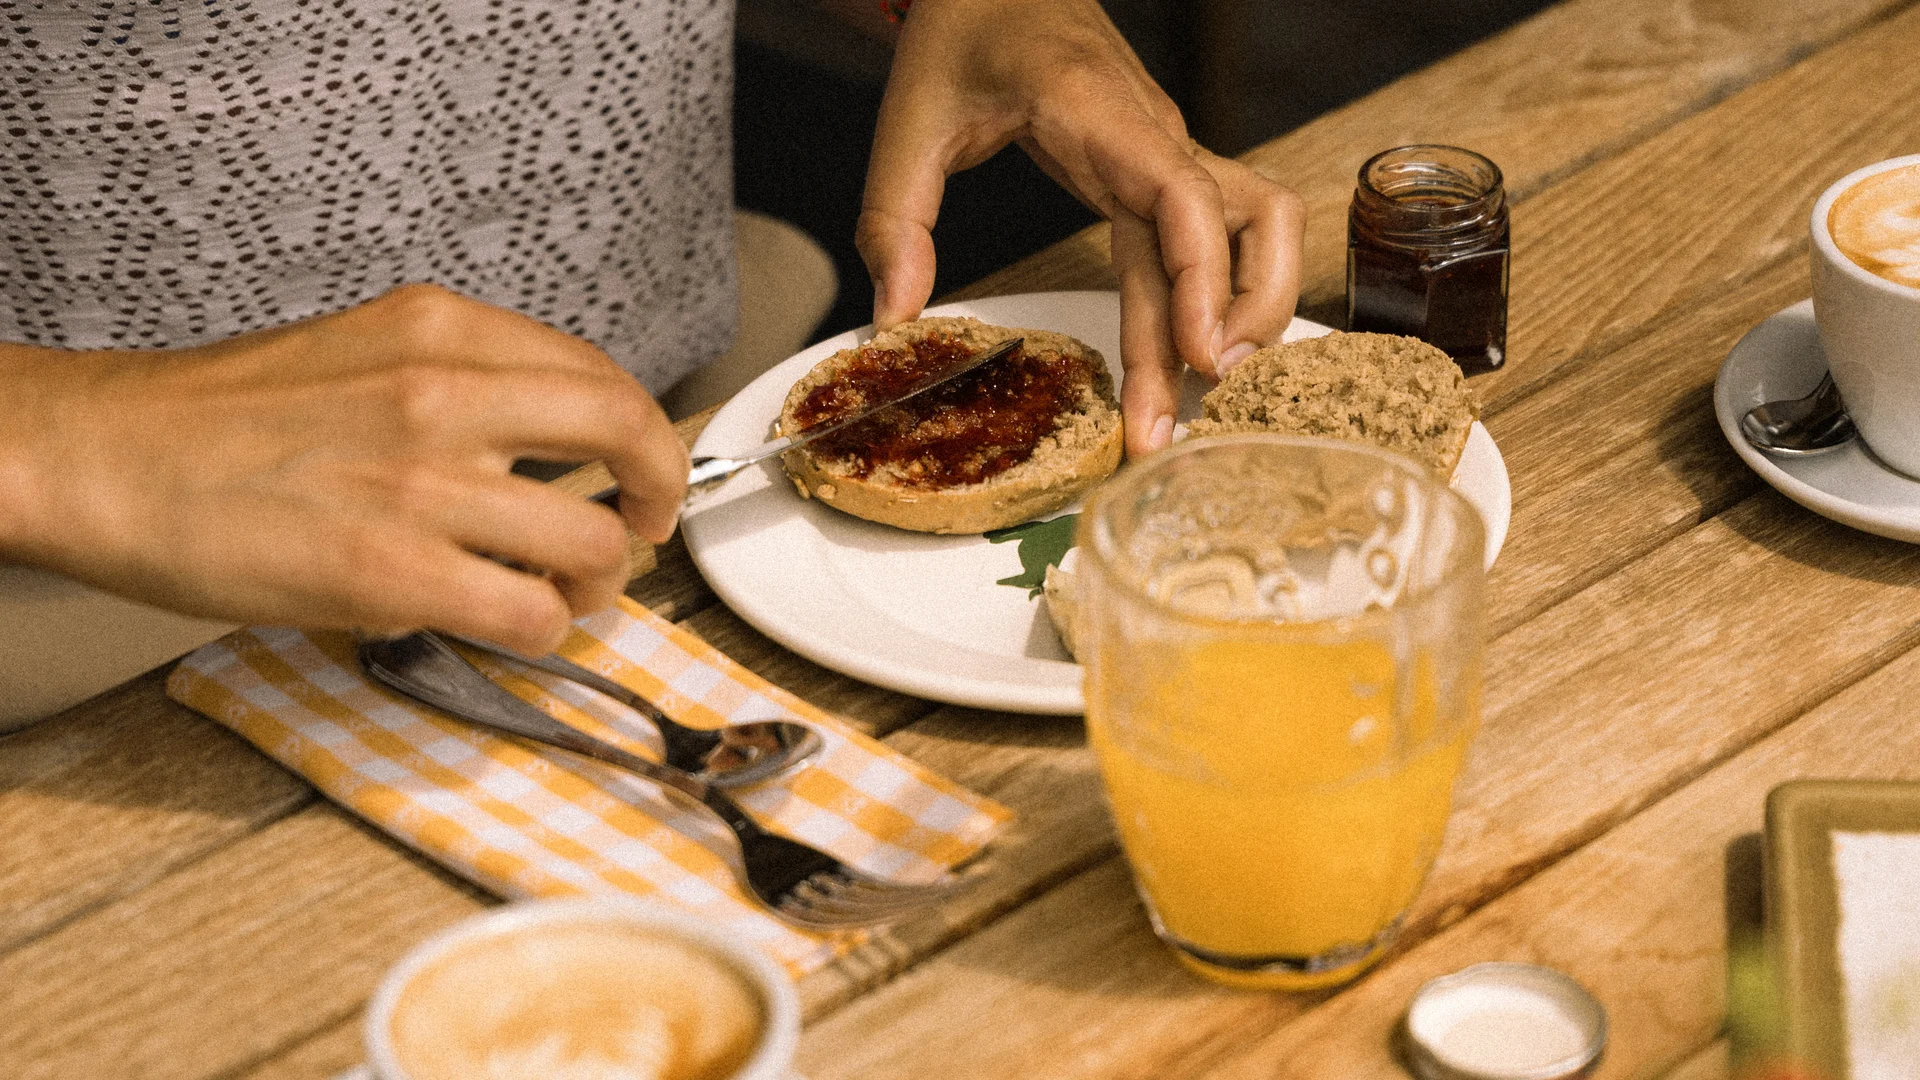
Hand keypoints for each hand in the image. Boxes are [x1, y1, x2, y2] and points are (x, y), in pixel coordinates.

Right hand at [0, 285, 688, 654]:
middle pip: (625, 432)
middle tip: (644, 527)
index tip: (641, 468)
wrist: (106, 458)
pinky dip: (543, 630)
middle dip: (660, 490)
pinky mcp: (389, 569)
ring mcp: (422, 482)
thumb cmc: (220, 420)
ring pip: (589, 540)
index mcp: (439, 330)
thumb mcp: (360, 352)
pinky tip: (515, 625)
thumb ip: (459, 380)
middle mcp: (444, 391)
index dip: (644, 432)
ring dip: (599, 581)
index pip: (599, 373)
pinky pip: (528, 613)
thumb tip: (549, 437)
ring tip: (566, 594)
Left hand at [857, 0, 1304, 457]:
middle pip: (1240, 230)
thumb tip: (894, 318)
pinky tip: (1198, 352)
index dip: (1204, 277)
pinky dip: (1229, 292)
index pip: (1184, 195)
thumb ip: (895, 220)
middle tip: (1180, 415)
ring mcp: (1170, 154)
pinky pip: (1225, 235)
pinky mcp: (1164, 175)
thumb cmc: (965, 32)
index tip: (1199, 352)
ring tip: (1202, 386)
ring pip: (1261, 228)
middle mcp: (1156, 136)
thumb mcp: (910, 120)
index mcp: (1101, 113)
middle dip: (1228, 327)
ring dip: (1255, 305)